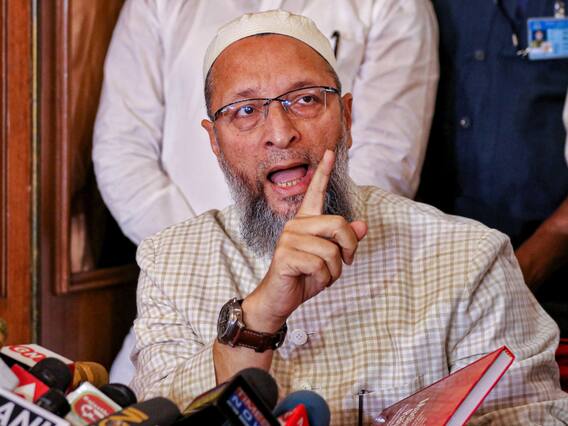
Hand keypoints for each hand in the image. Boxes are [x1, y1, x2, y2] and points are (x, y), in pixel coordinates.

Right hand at [243, 150, 367, 331]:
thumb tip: (364, 225)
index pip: (315, 192)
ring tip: (324, 276)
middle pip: (339, 224)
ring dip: (335, 270)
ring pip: (331, 250)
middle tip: (348, 262)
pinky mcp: (285, 255)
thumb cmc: (305, 276)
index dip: (324, 173)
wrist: (280, 299)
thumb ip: (344, 241)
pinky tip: (312, 280)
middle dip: (350, 247)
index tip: (329, 153)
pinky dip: (324, 279)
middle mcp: (296, 225)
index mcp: (306, 221)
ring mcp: (288, 239)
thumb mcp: (330, 258)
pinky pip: (319, 265)